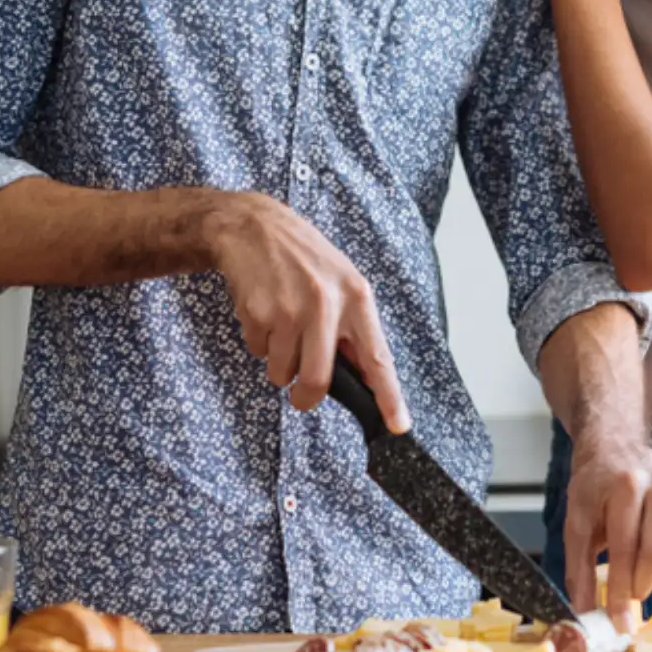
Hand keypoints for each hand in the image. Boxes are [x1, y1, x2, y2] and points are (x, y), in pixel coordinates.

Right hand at [200, 192, 409, 431]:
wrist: (254, 226)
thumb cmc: (303, 256)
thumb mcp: (341, 280)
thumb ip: (353, 325)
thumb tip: (362, 373)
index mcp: (356, 297)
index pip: (377, 357)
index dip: (388, 396)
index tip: (398, 424)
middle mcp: (327, 305)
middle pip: (319, 380)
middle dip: (306, 397)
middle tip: (301, 397)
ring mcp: (291, 310)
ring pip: (283, 372)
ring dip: (279, 363)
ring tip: (279, 325)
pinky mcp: (259, 313)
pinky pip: (259, 352)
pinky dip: (260, 342)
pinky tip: (263, 311)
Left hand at [562, 439, 651, 626]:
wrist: (617, 454)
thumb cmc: (594, 490)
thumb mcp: (576, 523)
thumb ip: (579, 568)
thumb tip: (584, 612)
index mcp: (626, 487)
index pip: (626, 549)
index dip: (620, 590)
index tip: (615, 621)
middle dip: (639, 588)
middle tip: (623, 600)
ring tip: (632, 579)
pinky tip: (645, 566)